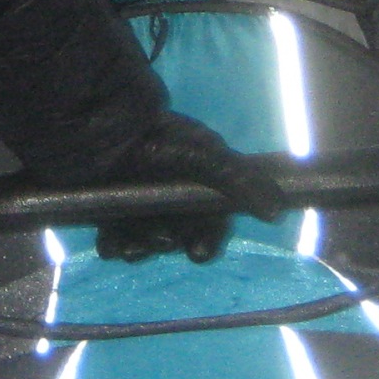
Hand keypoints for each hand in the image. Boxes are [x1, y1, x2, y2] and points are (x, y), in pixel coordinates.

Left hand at [95, 113, 288, 263]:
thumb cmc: (156, 139)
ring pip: (147, 243)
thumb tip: (279, 210)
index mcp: (195, 184)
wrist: (99, 126)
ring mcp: (138, 205)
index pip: (211, 222)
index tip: (197, 251)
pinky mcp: (109, 210)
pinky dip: (114, 246)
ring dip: (142, 248)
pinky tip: (111, 240)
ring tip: (131, 241)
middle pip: (178, 236)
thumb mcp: (203, 155)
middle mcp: (170, 198)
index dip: (208, 240)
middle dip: (171, 243)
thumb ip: (240, 180)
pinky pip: (114, 242)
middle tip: (159, 237)